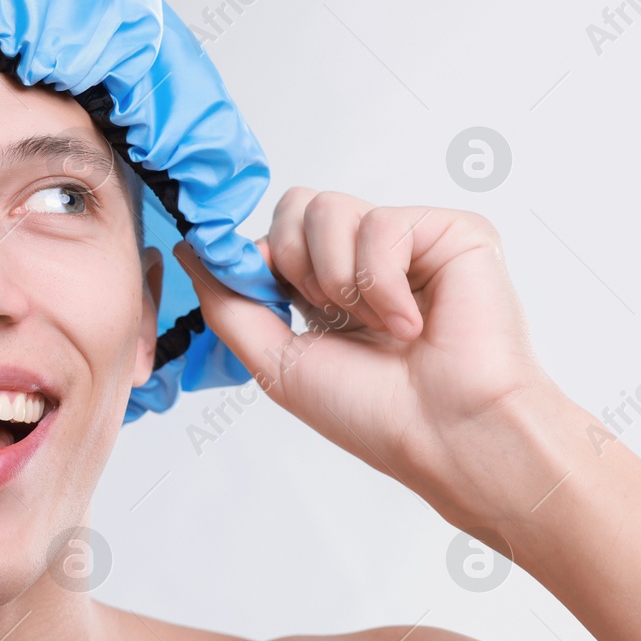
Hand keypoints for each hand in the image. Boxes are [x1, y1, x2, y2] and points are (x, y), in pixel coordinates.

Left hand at [177, 188, 562, 531]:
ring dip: (336, 279)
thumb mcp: (275, 359)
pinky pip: (381, 223)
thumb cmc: (372, 412)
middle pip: (294, 206)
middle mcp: (365, 259)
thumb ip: (227, 302)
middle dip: (293, 266)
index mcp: (325, 287)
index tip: (269, 301)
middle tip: (329, 318)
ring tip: (374, 325)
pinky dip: (381, 282)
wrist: (444, 433)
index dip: (257, 262)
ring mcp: (408, 241)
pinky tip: (410, 323)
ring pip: (329, 208)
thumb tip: (188, 250)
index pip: (272, 234)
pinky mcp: (451, 232)